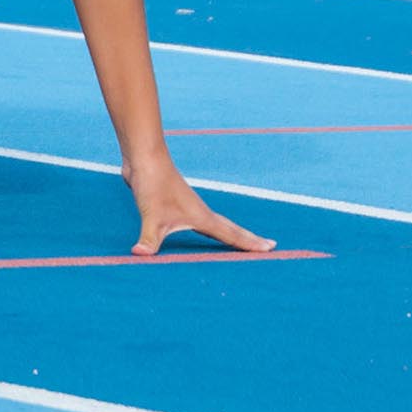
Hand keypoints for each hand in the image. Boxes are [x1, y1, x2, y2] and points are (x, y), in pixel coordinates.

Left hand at [125, 157, 272, 255]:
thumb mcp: (151, 215)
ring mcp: (189, 207)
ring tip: (241, 242)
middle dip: (249, 239)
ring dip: (231, 233)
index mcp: (201, 217)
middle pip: (231, 228)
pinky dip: (210, 229)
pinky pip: (199, 222)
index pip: (231, 234)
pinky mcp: (175, 204)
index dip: (250, 243)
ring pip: (216, 224)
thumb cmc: (152, 183)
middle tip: (269, 246)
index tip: (271, 248)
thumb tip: (141, 255)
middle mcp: (200, 212)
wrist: (144, 156)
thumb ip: (149, 238)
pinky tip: (202, 230)